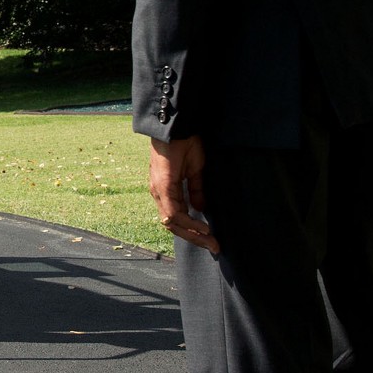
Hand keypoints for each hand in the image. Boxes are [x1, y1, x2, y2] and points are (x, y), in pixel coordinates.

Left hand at [148, 135, 218, 254]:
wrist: (177, 126)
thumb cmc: (185, 143)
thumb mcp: (194, 170)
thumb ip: (196, 190)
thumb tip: (200, 210)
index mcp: (166, 191)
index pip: (178, 219)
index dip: (194, 232)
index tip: (212, 240)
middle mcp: (159, 194)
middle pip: (174, 226)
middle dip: (195, 238)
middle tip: (214, 246)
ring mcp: (159, 190)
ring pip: (172, 223)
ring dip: (193, 234)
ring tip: (211, 240)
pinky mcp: (162, 186)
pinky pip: (173, 212)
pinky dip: (188, 222)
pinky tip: (203, 227)